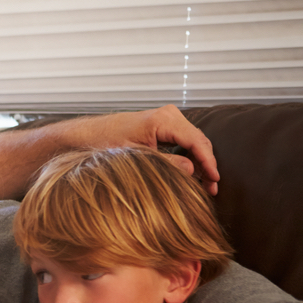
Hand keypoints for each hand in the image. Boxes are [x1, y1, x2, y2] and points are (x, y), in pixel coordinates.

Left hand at [74, 105, 218, 194]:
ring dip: (200, 161)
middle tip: (213, 188)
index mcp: (162, 120)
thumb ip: (164, 163)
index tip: (215, 180)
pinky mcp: (163, 124)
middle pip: (199, 140)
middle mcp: (168, 115)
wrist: (88, 134)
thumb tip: (192, 170)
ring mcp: (167, 118)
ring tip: (206, 184)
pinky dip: (191, 155)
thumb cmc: (105, 143)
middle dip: (207, 164)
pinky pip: (184, 140)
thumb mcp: (135, 158)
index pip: (196, 141)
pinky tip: (193, 173)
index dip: (208, 162)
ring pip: (194, 141)